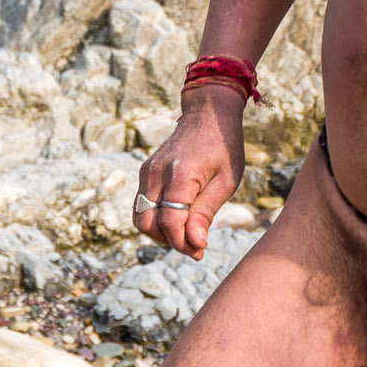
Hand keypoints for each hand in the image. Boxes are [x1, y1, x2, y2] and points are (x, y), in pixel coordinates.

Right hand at [131, 88, 246, 258]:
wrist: (208, 115)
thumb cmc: (224, 148)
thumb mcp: (226, 182)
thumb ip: (206, 213)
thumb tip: (195, 243)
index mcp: (180, 175)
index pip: (170, 222)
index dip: (183, 243)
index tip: (201, 251)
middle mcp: (156, 174)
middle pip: (148, 224)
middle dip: (169, 241)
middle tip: (194, 246)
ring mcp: (147, 172)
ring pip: (140, 217)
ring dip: (160, 233)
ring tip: (187, 233)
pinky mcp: (145, 173)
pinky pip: (143, 206)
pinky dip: (157, 219)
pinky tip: (179, 219)